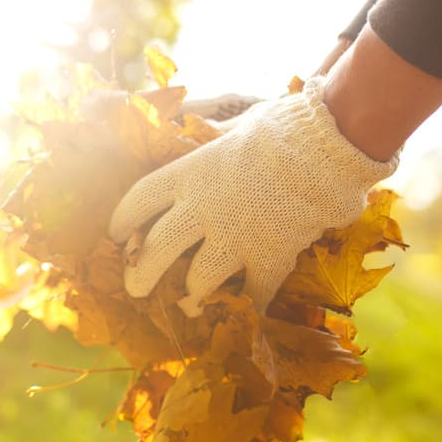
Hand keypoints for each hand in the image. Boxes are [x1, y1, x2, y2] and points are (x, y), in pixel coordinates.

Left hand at [108, 77, 398, 316]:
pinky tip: (247, 314)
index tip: (117, 233)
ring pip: (197, 281)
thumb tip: (203, 130)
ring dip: (191, 294)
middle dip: (140, 274)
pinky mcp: (268, 260)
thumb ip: (215, 138)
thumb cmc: (282, 128)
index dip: (123, 219)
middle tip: (135, 287)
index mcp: (190, 174)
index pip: (140, 200)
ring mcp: (234, 240)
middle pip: (156, 251)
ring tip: (189, 301)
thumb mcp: (236, 127)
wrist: (325, 150)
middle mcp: (202, 211)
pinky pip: (253, 296)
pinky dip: (250, 306)